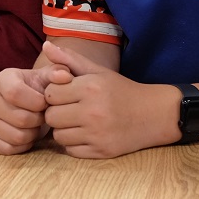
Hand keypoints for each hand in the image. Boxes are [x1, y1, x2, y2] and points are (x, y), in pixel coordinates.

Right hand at [0, 65, 59, 154]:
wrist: (26, 103)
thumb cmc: (37, 89)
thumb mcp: (47, 78)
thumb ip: (57, 73)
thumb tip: (65, 76)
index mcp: (3, 79)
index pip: (15, 93)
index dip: (36, 102)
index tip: (45, 103)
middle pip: (20, 118)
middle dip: (38, 120)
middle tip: (42, 116)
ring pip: (16, 136)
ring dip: (32, 134)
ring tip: (35, 125)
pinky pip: (8, 149)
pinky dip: (23, 146)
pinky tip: (26, 135)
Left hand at [41, 41, 172, 157]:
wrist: (152, 115)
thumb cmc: (121, 90)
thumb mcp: (98, 71)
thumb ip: (70, 59)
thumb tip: (46, 46)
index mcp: (90, 88)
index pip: (50, 94)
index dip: (54, 93)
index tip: (64, 93)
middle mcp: (93, 111)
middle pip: (51, 116)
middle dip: (56, 112)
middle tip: (68, 109)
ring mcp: (97, 134)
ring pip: (58, 136)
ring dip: (63, 129)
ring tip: (76, 122)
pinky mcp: (101, 151)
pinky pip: (71, 151)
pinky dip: (74, 144)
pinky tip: (84, 134)